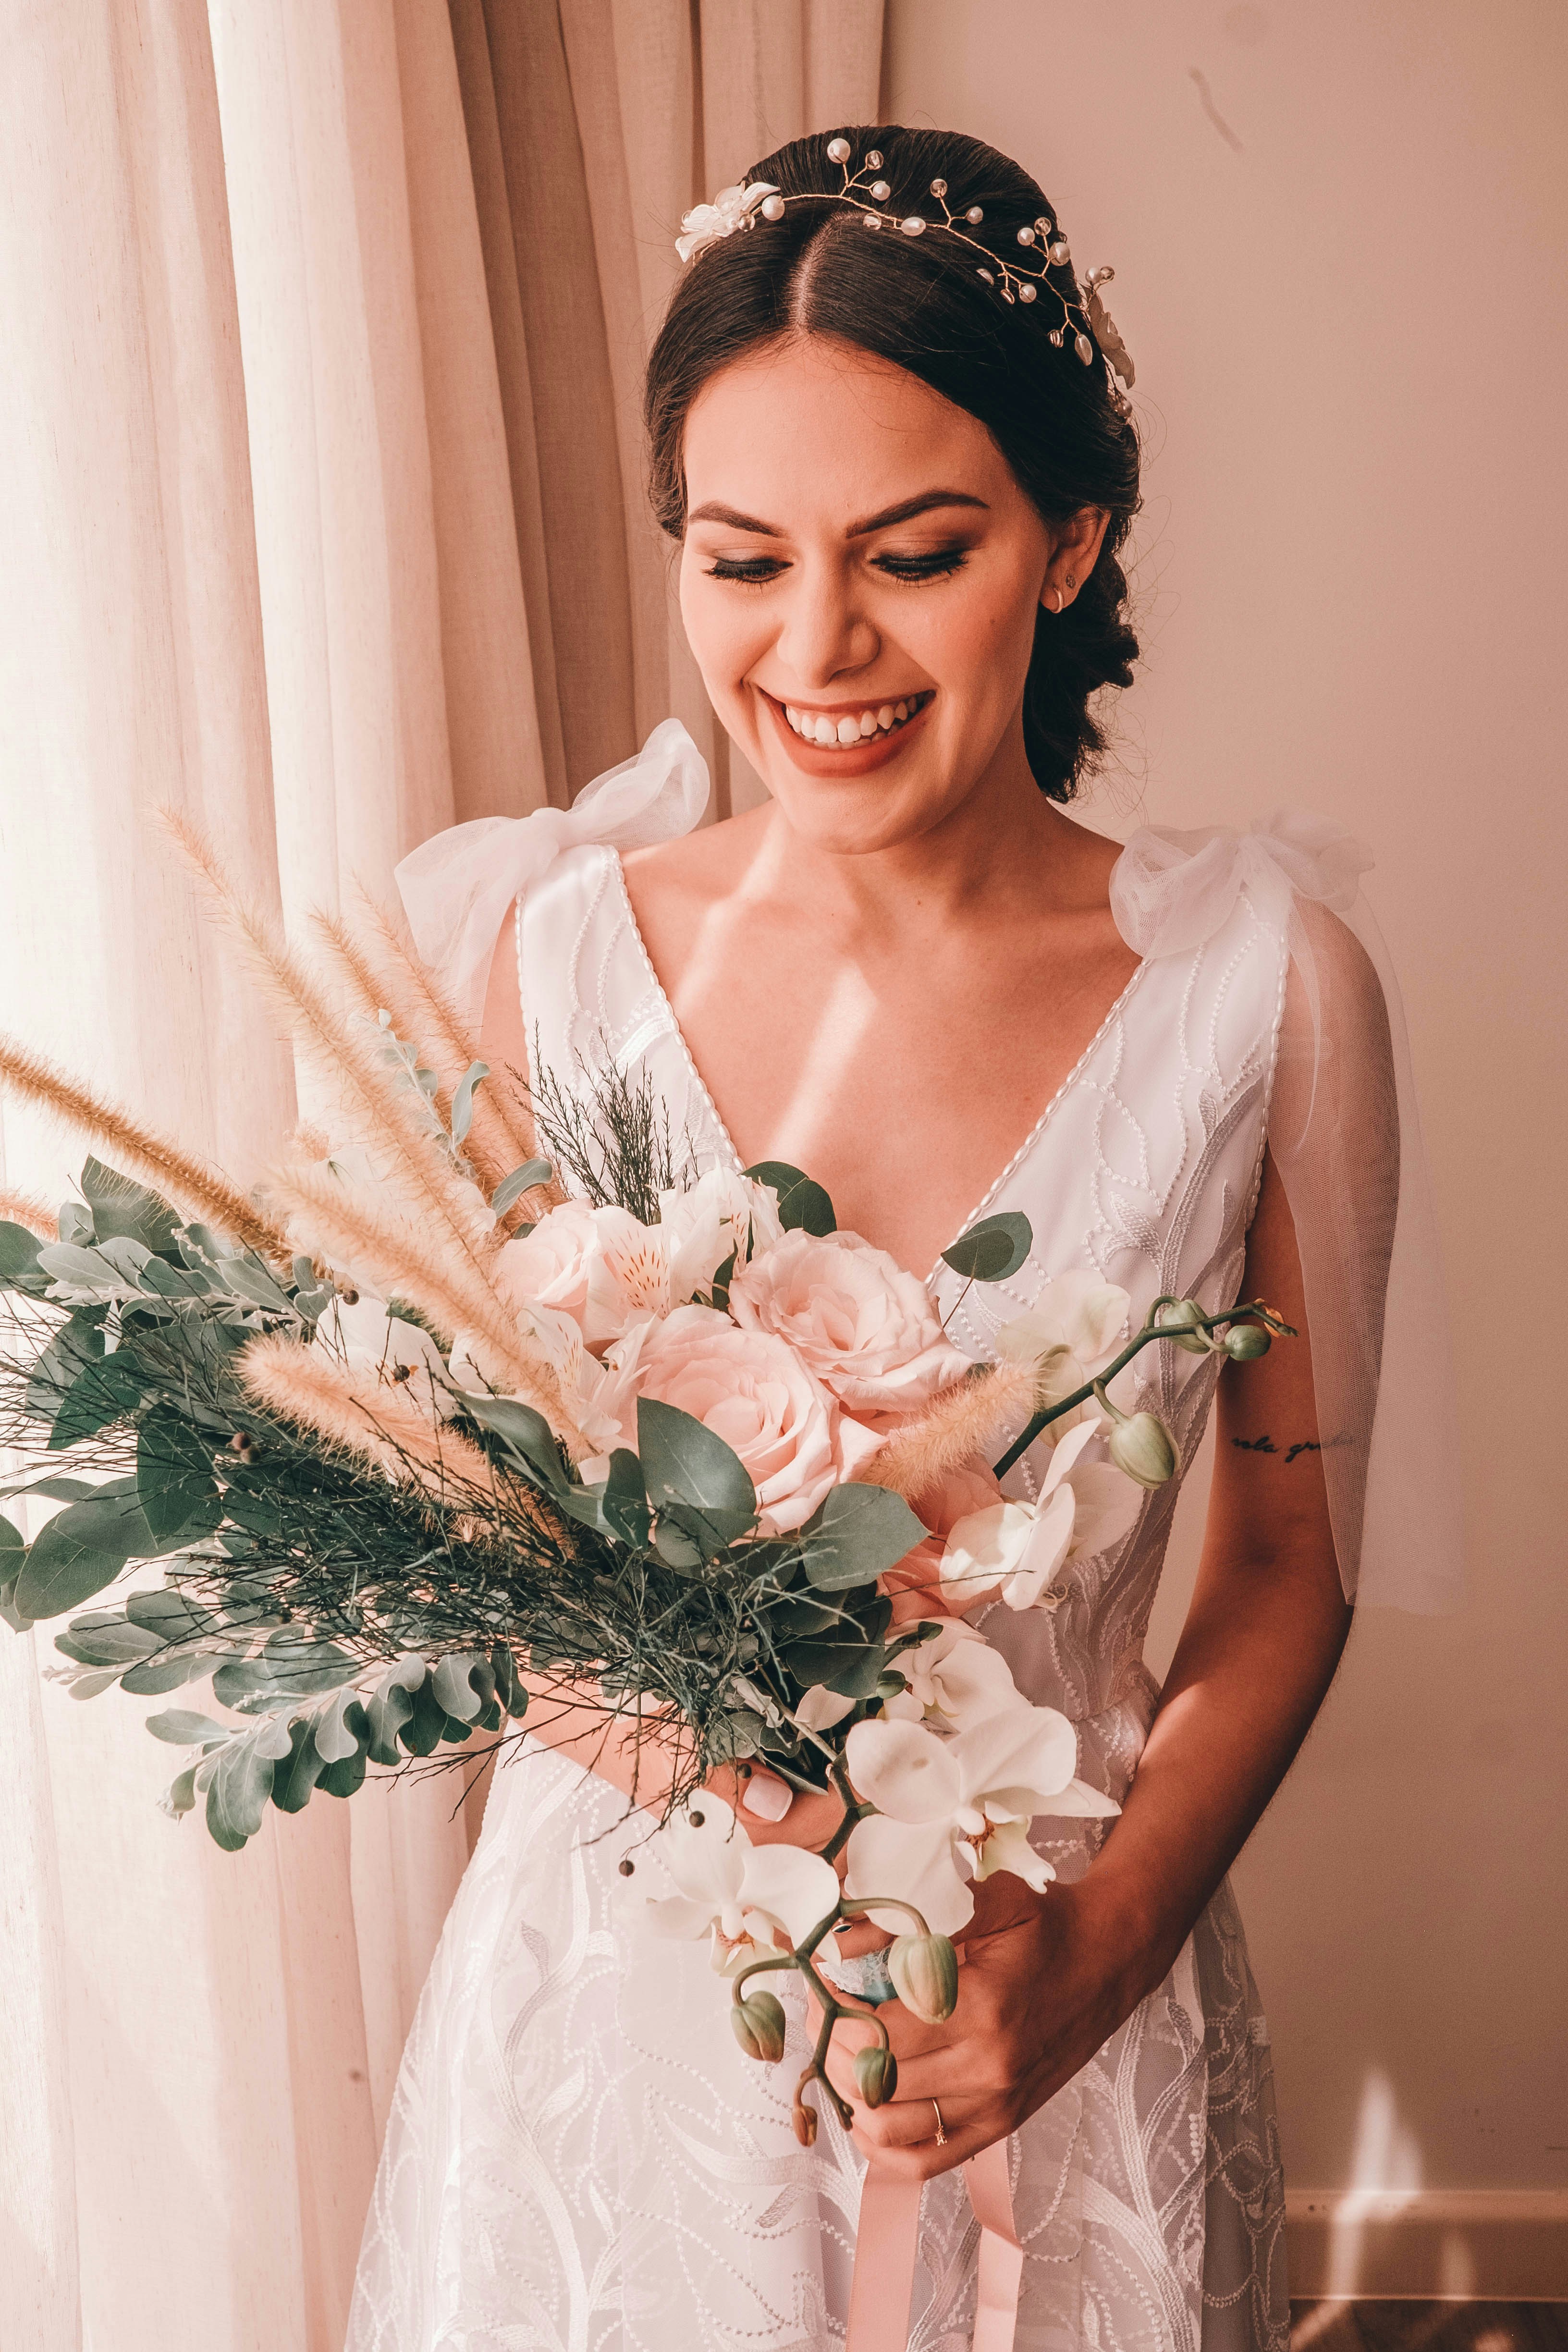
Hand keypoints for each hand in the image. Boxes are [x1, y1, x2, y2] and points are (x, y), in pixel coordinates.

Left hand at [819, 1873, 1137, 2181]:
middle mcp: (987, 2069)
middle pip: (876, 2085)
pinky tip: (868, 2103)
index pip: (877, 2036)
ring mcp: (995, 2105)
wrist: (1106, 1958)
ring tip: (843, 2054)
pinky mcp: (1001, 2126)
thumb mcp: (982, 1900)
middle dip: (833, 2049)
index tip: (821, 1985)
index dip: (835, 2014)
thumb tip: (838, 1943)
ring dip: (850, 2097)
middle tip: (824, 2014)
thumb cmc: (1043, 1925)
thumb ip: (909, 1919)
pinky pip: (924, 2161)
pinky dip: (882, 2143)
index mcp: (981, 2009)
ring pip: (889, 2132)